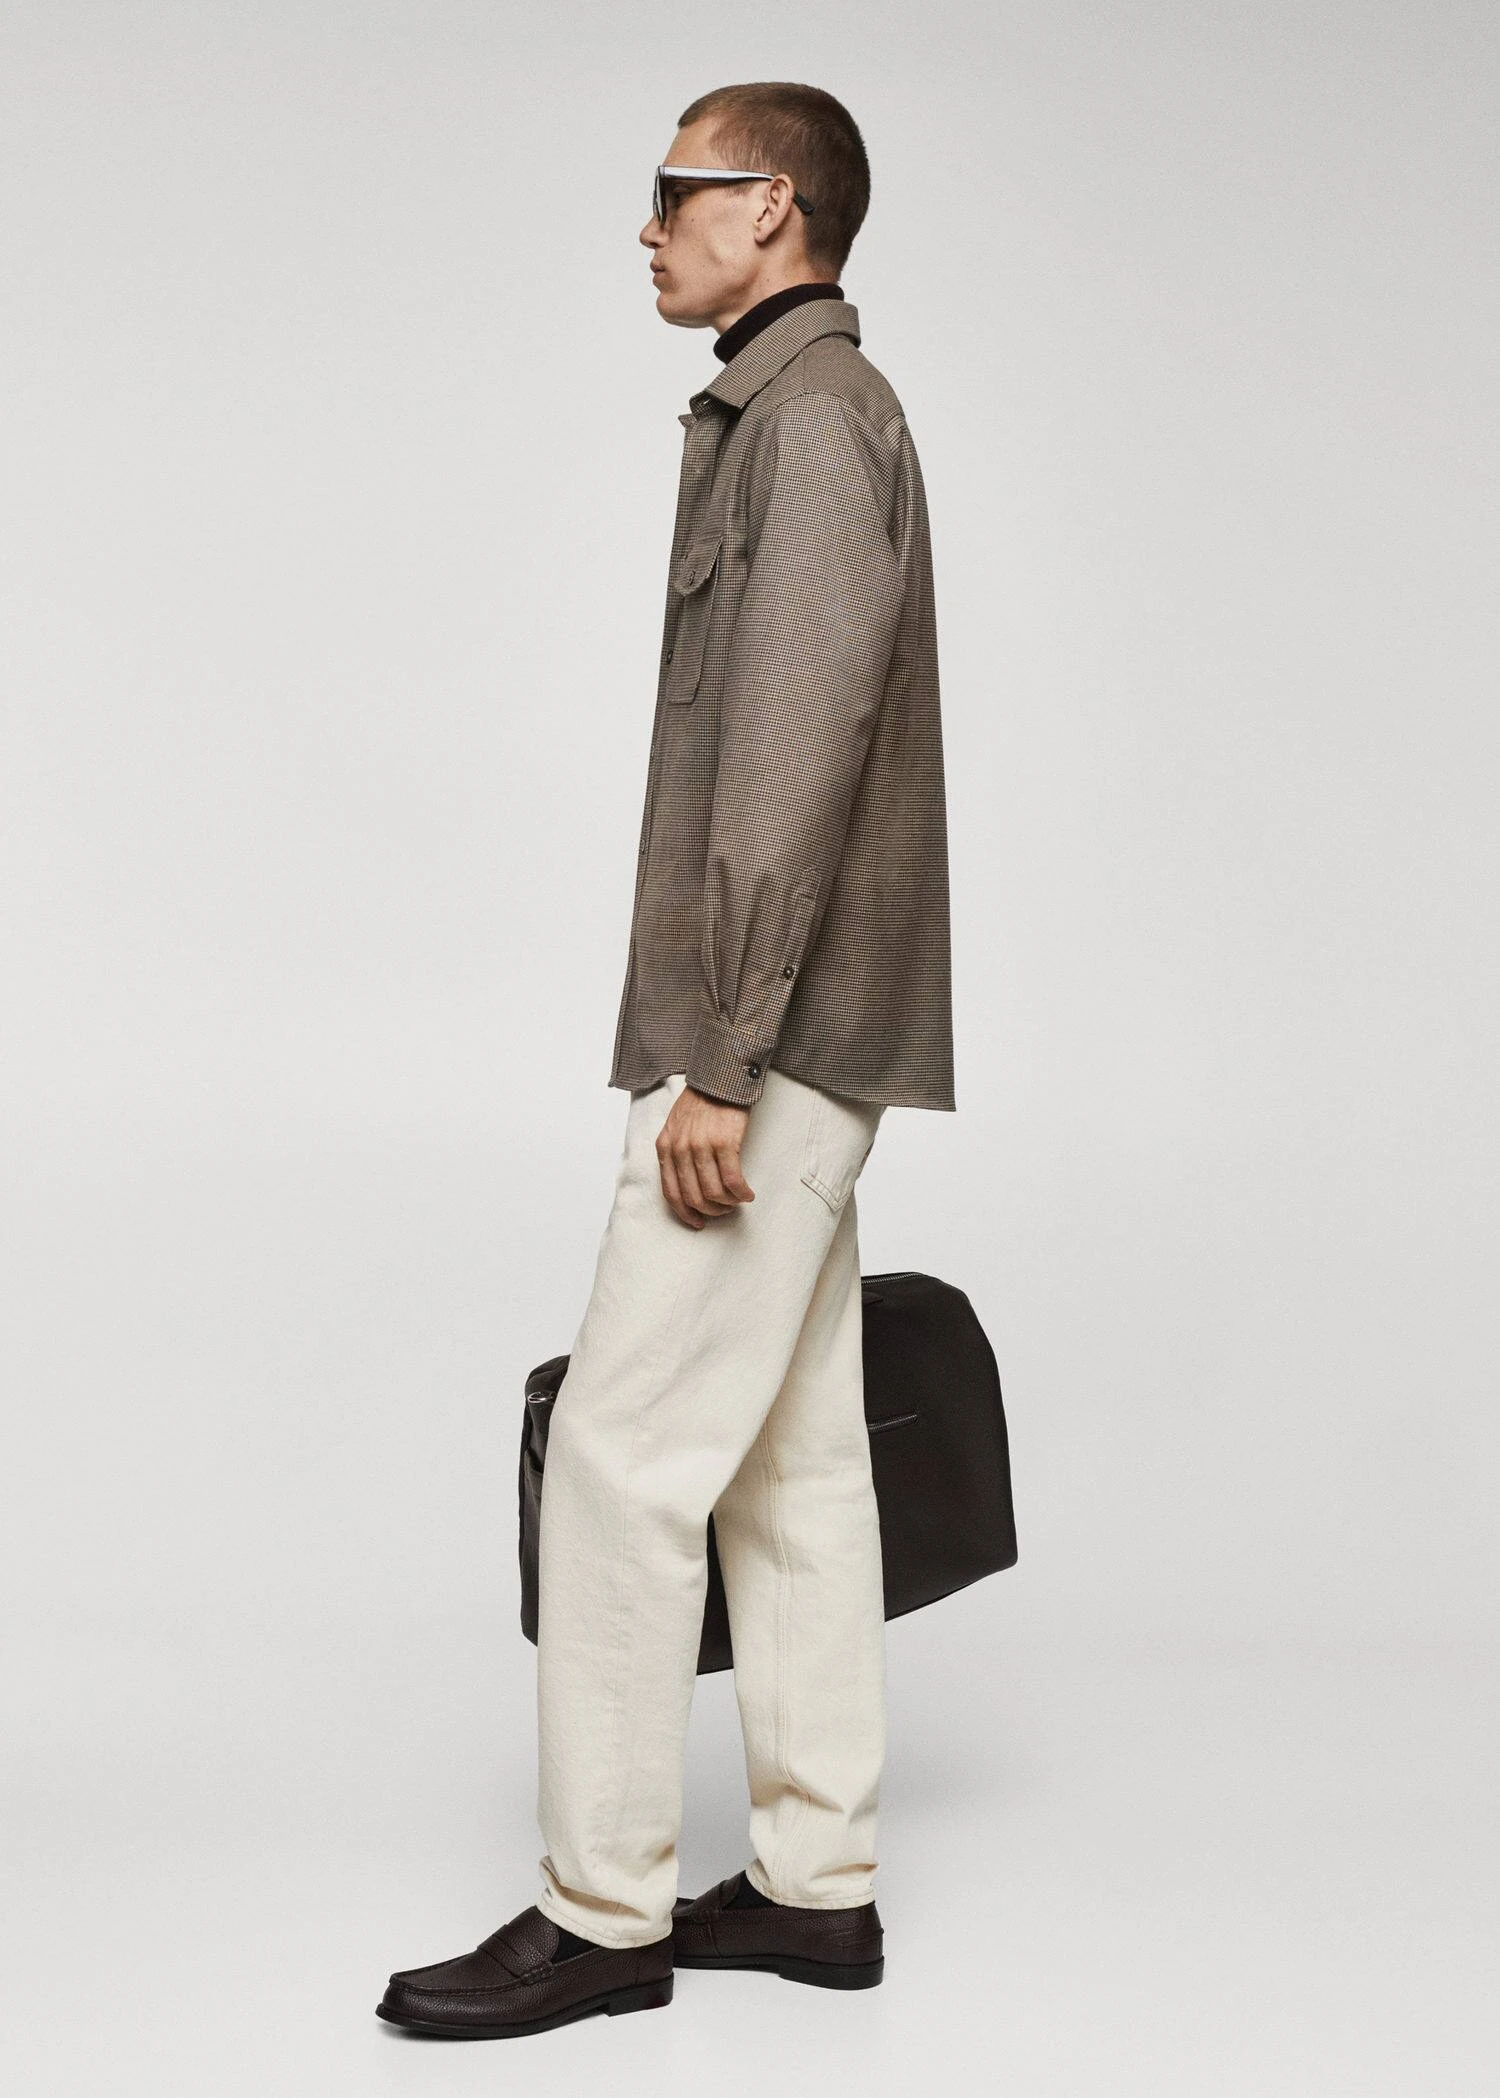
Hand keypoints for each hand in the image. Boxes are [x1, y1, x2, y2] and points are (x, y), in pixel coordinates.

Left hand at [656, 1084, 755, 1228]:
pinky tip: (748, 1194)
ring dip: (728, 1204)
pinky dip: (741, 1193)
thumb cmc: (701, 1102)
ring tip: (737, 1201)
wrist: (720, 1078)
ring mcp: (701, 1146)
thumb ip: (674, 1152)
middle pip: (693, 1197)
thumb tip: (685, 1185)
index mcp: (665, 1146)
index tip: (697, 1222)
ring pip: (713, 1193)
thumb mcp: (675, 1126)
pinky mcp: (725, 1143)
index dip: (685, 1213)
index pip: (671, 1192)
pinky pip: (732, 1181)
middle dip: (711, 1211)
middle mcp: (680, 1149)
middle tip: (724, 1211)